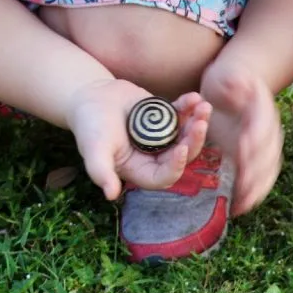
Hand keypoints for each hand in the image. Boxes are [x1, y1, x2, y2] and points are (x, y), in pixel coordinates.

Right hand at [67, 80, 210, 198]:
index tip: (181, 149)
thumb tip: (110, 195)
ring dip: (197, 123)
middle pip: (182, 155)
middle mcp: (156, 158)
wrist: (90, 99)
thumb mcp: (93, 150)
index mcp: (143, 172)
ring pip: (186, 135)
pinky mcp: (165, 119)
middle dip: (193, 141)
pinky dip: (189, 107)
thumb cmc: (89, 128)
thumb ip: (101, 172)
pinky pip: (182, 116)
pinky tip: (195, 97)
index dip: (176, 166)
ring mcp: (163, 139)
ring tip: (203, 107)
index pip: (165, 176)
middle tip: (200, 123)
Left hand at [201, 63, 283, 216]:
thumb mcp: (226, 76)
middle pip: (268, 153)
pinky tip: (240, 208)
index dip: (255, 137)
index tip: (242, 147)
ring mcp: (268, 148)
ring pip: (268, 171)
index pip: (262, 125)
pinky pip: (261, 181)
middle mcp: (270, 131)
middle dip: (255, 169)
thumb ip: (232, 81)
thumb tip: (239, 83)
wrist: (237, 90)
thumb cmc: (226, 83)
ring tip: (243, 202)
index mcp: (263, 109)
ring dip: (257, 188)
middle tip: (242, 182)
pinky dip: (253, 195)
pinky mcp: (260, 162)